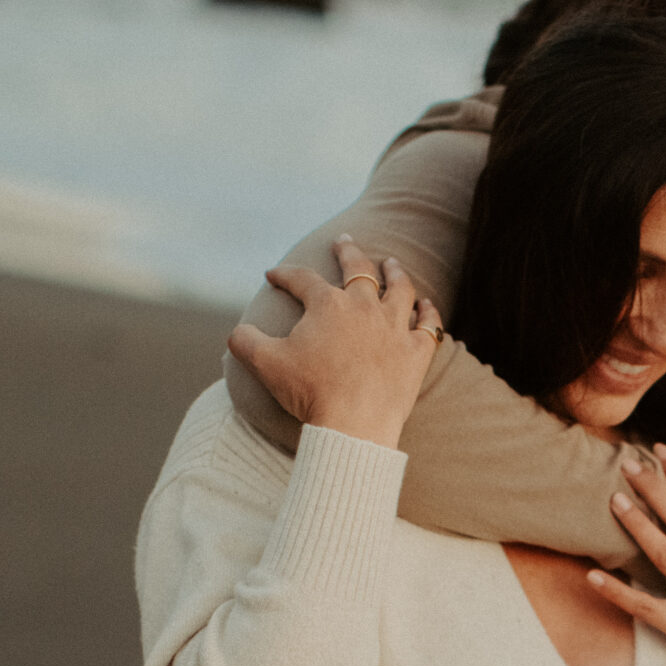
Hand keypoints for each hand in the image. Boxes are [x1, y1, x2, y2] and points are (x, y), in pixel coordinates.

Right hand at [227, 236, 443, 450]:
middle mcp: (364, 307)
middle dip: (348, 251)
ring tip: (392, 263)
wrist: (354, 425)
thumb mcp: (265, 364)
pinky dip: (428, 313)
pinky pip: (429, 325)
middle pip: (358, 268)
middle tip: (343, 241)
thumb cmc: (310, 393)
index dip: (284, 275)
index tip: (273, 275)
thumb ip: (245, 341)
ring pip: (400, 288)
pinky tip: (426, 306)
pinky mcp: (416, 353)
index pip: (302, 279)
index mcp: (327, 304)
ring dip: (395, 272)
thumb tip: (237, 333)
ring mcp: (394, 328)